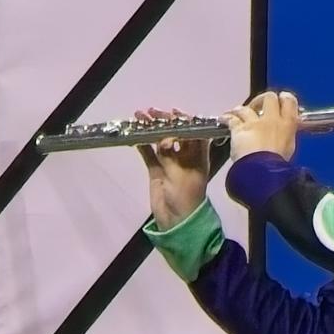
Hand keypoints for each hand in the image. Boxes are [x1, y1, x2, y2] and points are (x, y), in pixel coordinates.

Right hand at [133, 107, 209, 229]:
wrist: (176, 221)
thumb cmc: (186, 197)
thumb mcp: (182, 173)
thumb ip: (171, 154)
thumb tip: (163, 136)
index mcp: (198, 156)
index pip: (194, 133)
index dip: (185, 121)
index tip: (174, 112)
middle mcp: (185, 157)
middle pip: (175, 134)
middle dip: (164, 121)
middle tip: (152, 112)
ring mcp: (169, 163)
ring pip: (160, 141)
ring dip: (151, 129)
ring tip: (139, 116)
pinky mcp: (156, 171)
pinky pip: (148, 154)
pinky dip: (142, 144)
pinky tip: (135, 134)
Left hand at [224, 90, 299, 163]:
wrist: (264, 172)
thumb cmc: (277, 166)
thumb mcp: (289, 150)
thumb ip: (286, 137)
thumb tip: (285, 134)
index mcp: (288, 124)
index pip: (289, 100)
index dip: (284, 98)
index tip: (280, 100)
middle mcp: (272, 120)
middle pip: (269, 97)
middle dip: (262, 99)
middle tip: (258, 106)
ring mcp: (255, 123)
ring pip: (247, 107)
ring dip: (242, 109)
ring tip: (238, 113)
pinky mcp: (240, 129)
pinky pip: (231, 118)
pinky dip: (226, 117)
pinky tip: (224, 118)